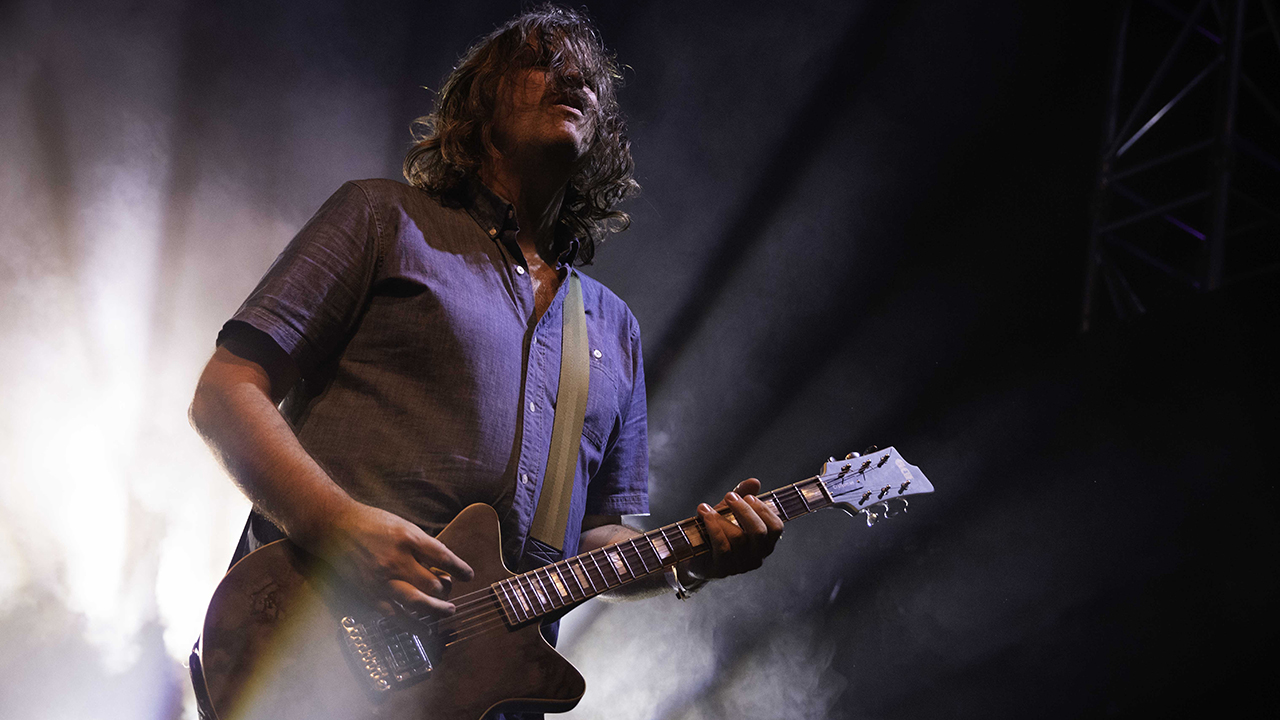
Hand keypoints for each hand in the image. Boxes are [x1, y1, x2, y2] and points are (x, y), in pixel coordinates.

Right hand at [299, 501, 474, 618]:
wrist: (334, 528)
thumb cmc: (370, 523)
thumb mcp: (402, 525)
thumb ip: (422, 544)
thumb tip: (443, 561)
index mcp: (408, 539)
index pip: (444, 557)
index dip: (460, 569)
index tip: (468, 575)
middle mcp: (397, 561)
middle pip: (433, 584)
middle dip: (446, 590)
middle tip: (449, 592)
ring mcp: (382, 580)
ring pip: (417, 604)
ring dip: (436, 611)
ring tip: (447, 612)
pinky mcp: (369, 594)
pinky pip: (394, 615)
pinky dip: (411, 623)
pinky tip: (422, 626)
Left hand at [684, 478, 783, 579]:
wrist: (693, 556)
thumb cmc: (716, 532)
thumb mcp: (729, 513)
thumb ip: (743, 497)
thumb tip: (754, 482)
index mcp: (764, 544)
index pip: (776, 527)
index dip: (764, 510)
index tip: (749, 497)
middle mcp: (756, 557)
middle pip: (759, 532)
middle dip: (744, 510)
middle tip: (729, 496)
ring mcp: (739, 565)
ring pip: (738, 537)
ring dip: (721, 517)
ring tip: (707, 507)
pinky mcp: (722, 568)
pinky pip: (721, 545)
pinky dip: (713, 526)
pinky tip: (704, 514)